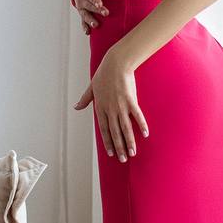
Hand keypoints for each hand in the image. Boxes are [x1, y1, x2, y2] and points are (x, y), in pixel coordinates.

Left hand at [72, 46, 148, 160]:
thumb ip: (85, 99)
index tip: (111, 153)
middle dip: (120, 147)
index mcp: (100, 108)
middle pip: (115, 132)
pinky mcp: (131, 100)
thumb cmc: (103, 74)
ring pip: (125, 128)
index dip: (108, 142)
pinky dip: (141, 125)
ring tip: (133, 153)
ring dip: (130, 141)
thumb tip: (76, 107)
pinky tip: (145, 134)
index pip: (104, 129)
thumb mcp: (91, 88)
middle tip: (124, 159)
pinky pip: (137, 116)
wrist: (115, 63)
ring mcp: (121, 106)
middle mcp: (110, 109)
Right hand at [73, 0, 108, 33]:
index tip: (100, 4)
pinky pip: (83, 21)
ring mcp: (81, 8)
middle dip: (96, 10)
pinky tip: (88, 32)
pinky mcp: (82, 14)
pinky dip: (85, 27)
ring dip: (90, 20)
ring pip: (85, 15)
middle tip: (106, 13)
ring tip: (96, 25)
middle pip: (88, 6)